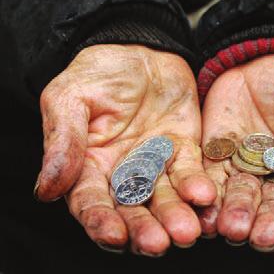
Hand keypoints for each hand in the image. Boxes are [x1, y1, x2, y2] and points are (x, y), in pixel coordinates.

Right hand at [35, 45, 215, 255]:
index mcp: (89, 166)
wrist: (139, 50)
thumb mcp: (70, 98)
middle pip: (132, 208)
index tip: (114, 235)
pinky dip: (197, 185)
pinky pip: (190, 171)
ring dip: (175, 214)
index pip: (91, 202)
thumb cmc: (99, 73)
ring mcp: (155, 164)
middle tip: (158, 244)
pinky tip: (205, 197)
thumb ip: (63, 141)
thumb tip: (46, 190)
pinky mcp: (183, 150)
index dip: (101, 221)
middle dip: (144, 227)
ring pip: (165, 196)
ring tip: (187, 231)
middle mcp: (123, 173)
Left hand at [198, 54, 273, 250]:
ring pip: (238, 199)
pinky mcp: (217, 158)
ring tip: (229, 227)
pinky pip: (210, 179)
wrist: (266, 61)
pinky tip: (203, 210)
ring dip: (234, 215)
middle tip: (257, 236)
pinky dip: (206, 195)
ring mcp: (244, 169)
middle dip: (264, 223)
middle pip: (270, 208)